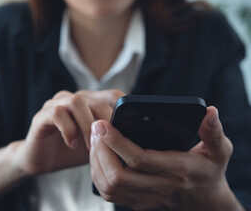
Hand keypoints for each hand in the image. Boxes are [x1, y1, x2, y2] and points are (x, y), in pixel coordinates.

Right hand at [14, 89, 124, 175]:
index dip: (123, 107)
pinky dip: (68, 129)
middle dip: (106, 122)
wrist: (39, 161)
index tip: (132, 126)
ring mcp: (55, 105)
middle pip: (96, 99)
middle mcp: (72, 99)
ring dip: (87, 125)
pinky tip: (72, 144)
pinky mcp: (41, 116)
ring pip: (76, 102)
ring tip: (91, 146)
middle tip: (110, 143)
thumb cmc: (70, 152)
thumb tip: (134, 140)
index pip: (112, 95)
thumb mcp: (97, 146)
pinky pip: (57, 113)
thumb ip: (110, 138)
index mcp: (88, 103)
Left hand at [90, 107, 244, 210]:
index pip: (139, 159)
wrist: (205, 200)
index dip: (117, 142)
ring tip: (95, 138)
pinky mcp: (136, 202)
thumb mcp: (219, 150)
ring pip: (109, 186)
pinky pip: (108, 193)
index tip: (103, 124)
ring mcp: (145, 198)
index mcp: (177, 170)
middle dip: (100, 150)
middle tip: (96, 128)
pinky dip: (97, 173)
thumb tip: (210, 112)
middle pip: (118, 175)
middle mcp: (159, 187)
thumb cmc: (210, 170)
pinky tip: (98, 155)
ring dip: (96, 161)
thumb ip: (213, 131)